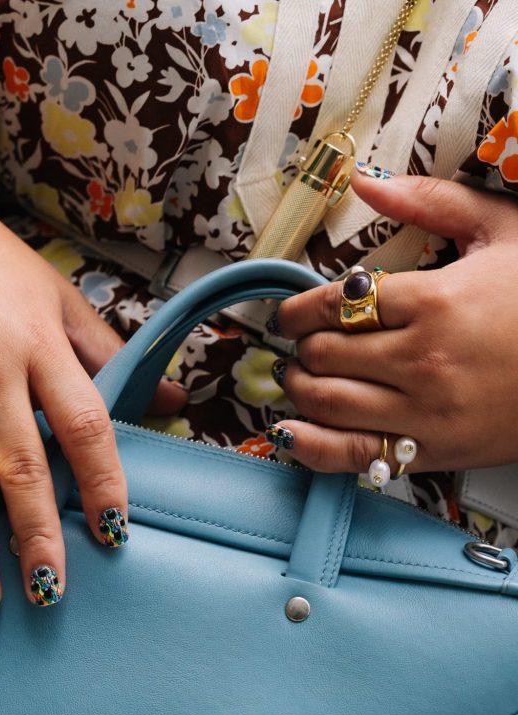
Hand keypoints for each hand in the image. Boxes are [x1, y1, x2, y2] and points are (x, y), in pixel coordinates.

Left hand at [266, 169, 517, 478]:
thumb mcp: (504, 231)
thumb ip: (430, 202)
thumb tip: (364, 184)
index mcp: (435, 301)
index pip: (333, 305)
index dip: (298, 310)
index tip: (293, 313)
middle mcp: (423, 360)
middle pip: (322, 356)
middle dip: (301, 349)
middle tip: (304, 345)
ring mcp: (426, 412)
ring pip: (325, 403)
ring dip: (299, 390)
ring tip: (306, 377)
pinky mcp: (432, 452)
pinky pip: (349, 456)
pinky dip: (309, 445)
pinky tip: (291, 430)